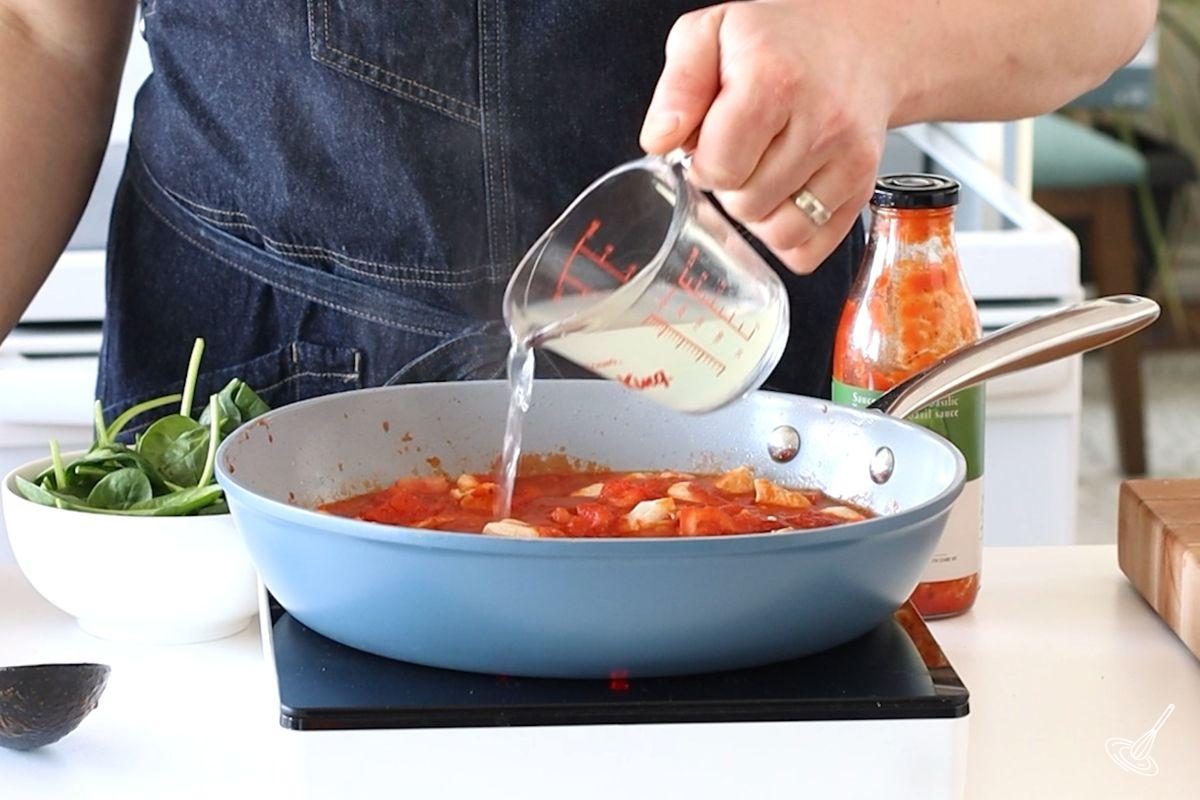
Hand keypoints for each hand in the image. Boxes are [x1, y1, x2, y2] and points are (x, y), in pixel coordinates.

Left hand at [640, 1, 909, 273]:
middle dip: (731, 187)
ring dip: (759, 214)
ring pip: (778, 234)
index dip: (703, 163)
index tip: (711, 143)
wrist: (858, 41)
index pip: (719, 168)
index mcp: (774, 81)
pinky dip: (790, 237)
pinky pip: (811, 247)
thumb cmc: (781, 41)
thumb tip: (660, 140)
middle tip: (743, 152)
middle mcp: (820, 121)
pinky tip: (786, 199)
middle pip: (746, 204)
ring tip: (764, 173)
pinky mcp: (864, 186)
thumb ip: (678, 86)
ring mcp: (849, 157)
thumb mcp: (711, 34)